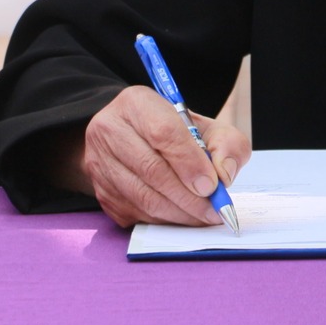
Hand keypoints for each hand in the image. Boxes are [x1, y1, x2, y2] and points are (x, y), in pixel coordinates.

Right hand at [74, 86, 250, 228]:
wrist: (135, 139)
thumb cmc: (175, 133)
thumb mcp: (206, 127)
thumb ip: (226, 144)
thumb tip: (224, 174)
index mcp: (137, 104)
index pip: (163, 133)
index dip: (190, 162)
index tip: (212, 185)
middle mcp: (110, 129)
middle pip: (151, 169)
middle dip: (188, 196)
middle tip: (214, 210)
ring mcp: (99, 162)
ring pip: (141, 196)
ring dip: (178, 213)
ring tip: (203, 217)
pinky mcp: (100, 191)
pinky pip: (134, 213)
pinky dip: (162, 220)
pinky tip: (182, 217)